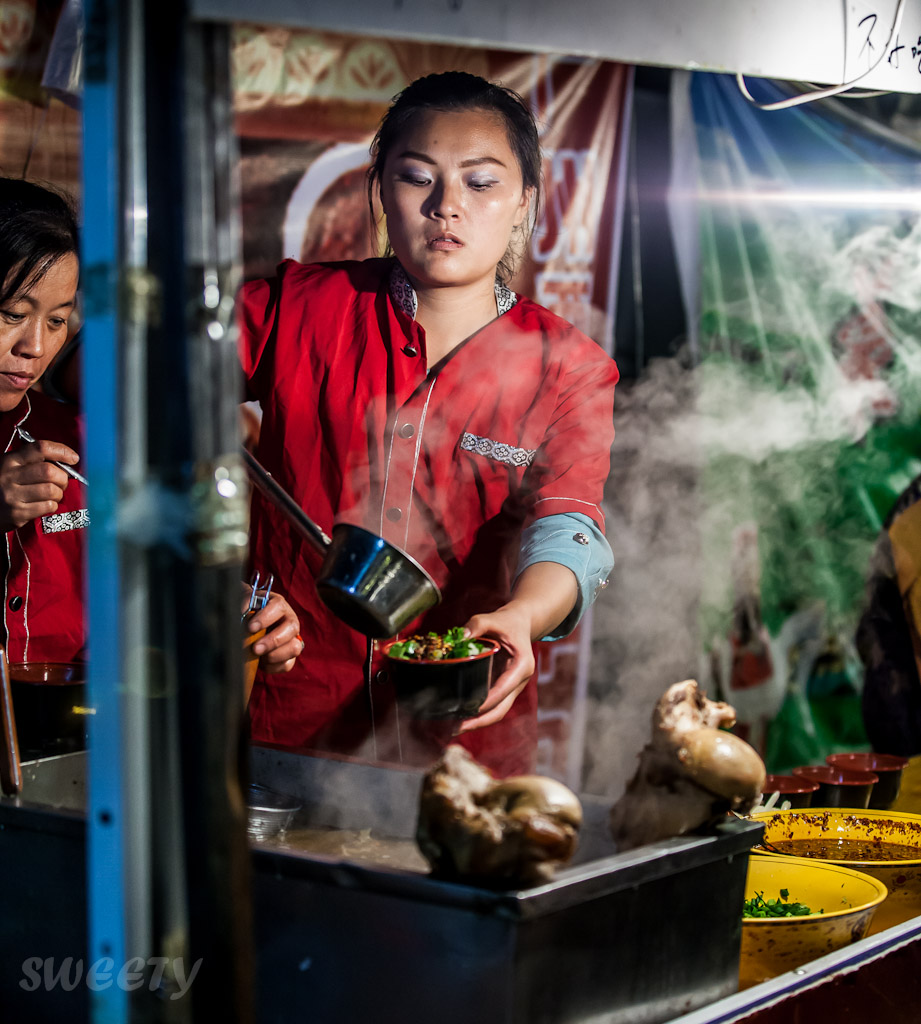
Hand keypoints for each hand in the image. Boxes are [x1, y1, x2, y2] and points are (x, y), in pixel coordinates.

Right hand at [0, 440, 79, 530]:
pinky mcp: (17, 513)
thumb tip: (66, 462)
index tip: (73, 458)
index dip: (61, 451)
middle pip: (49, 472)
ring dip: (58, 493)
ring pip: (51, 491)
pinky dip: (52, 505)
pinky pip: (47, 506)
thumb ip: (33, 462)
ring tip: (52, 494)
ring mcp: (12, 496)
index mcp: (10, 460)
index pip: (40, 449)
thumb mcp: (11, 467)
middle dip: (63, 478)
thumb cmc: (3, 485)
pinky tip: (44, 504)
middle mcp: (9, 476)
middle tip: (61, 482)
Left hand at [242, 590, 302, 673]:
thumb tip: (241, 615)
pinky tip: (261, 663)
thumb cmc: (246, 614)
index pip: (279, 606)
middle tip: (255, 648)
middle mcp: (289, 620)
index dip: (266, 617)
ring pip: (295, 648)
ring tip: (257, 656)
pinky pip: (288, 664)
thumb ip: (242, 607)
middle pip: (292, 628)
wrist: (247, 627)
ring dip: (275, 655)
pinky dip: (273, 666)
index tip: (250, 628)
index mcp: (278, 605)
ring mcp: (292, 639)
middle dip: (273, 640)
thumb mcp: (243, 606)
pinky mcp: (289, 656)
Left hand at [456, 605, 535, 732]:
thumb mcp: (493, 618)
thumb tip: (461, 637)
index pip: (504, 689)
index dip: (487, 701)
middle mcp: (519, 680)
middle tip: (456, 728)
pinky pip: (492, 705)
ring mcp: (512, 687)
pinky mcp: (503, 688)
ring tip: (453, 728)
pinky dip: (478, 713)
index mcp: (522, 665)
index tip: (469, 710)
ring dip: (477, 721)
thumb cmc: (507, 622)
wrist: (519, 623)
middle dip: (480, 721)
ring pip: (497, 711)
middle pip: (501, 709)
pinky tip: (459, 716)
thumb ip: (477, 624)